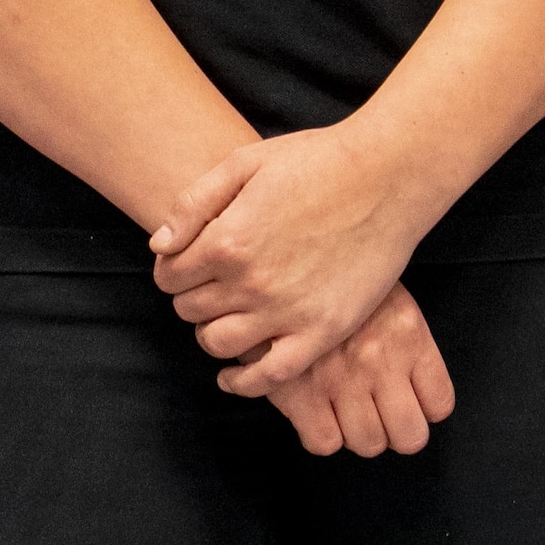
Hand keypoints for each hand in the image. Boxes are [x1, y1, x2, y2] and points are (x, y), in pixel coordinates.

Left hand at [151, 123, 440, 393]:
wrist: (386, 177)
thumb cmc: (316, 162)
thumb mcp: (244, 163)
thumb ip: (193, 205)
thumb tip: (159, 246)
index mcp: (226, 240)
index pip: (169, 275)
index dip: (171, 269)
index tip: (186, 264)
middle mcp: (250, 283)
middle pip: (190, 309)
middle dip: (191, 296)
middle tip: (210, 285)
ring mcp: (286, 312)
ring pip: (219, 344)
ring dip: (211, 332)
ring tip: (225, 317)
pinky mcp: (321, 332)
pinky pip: (269, 376)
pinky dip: (244, 382)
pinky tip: (234, 375)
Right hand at [243, 285, 456, 459]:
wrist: (275, 251)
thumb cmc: (329, 269)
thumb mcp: (380, 289)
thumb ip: (400, 336)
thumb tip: (411, 383)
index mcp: (408, 334)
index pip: (438, 404)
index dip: (421, 408)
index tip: (406, 400)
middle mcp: (381, 361)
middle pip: (407, 436)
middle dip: (391, 429)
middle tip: (374, 412)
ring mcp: (341, 379)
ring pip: (366, 443)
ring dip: (355, 432)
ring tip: (340, 410)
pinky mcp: (300, 392)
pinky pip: (324, 442)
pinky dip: (319, 433)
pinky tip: (313, 411)